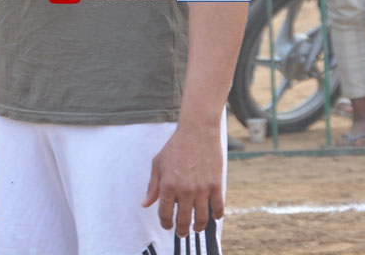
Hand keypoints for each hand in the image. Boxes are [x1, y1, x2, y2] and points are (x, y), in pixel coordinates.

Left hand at [142, 123, 223, 237]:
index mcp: (168, 185)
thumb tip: (146, 204)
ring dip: (198, 227)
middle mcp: (185, 190)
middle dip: (182, 231)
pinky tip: (213, 216)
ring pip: (201, 218)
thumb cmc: (176, 146)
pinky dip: (216, 216)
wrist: (197, 131)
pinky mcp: (216, 184)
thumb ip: (153, 186)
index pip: (165, 214)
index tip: (168, 225)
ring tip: (196, 228)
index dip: (165, 223)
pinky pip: (218, 208)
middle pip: (184, 221)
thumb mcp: (158, 164)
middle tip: (182, 232)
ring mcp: (202, 188)